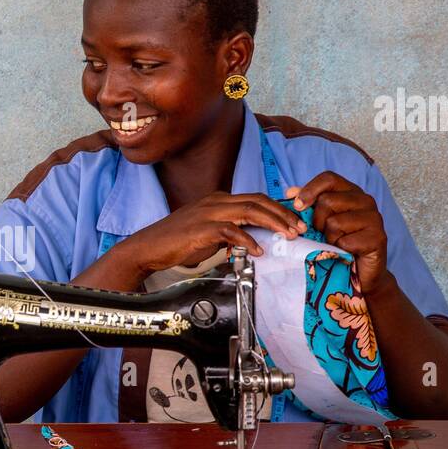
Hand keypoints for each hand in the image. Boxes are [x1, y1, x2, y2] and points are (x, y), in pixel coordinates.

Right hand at [120, 191, 307, 276]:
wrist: (148, 247)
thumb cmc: (176, 242)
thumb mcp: (207, 233)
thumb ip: (228, 232)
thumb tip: (249, 240)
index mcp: (218, 199)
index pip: (255, 198)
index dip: (278, 208)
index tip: (294, 222)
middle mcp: (215, 201)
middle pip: (257, 200)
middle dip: (282, 214)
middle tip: (299, 228)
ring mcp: (208, 213)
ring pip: (249, 210)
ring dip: (272, 223)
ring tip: (287, 235)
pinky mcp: (201, 228)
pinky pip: (230, 230)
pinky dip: (247, 239)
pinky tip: (257, 250)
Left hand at [286, 173, 390, 292]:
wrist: (360, 272)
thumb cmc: (338, 244)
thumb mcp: (320, 222)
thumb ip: (308, 206)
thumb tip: (290, 192)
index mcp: (351, 192)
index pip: (329, 178)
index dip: (309, 189)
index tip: (297, 206)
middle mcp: (365, 201)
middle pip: (327, 201)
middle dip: (317, 222)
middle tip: (323, 234)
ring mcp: (374, 218)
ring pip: (334, 223)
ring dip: (329, 238)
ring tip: (337, 244)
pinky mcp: (378, 237)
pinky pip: (345, 242)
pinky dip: (340, 250)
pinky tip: (347, 253)